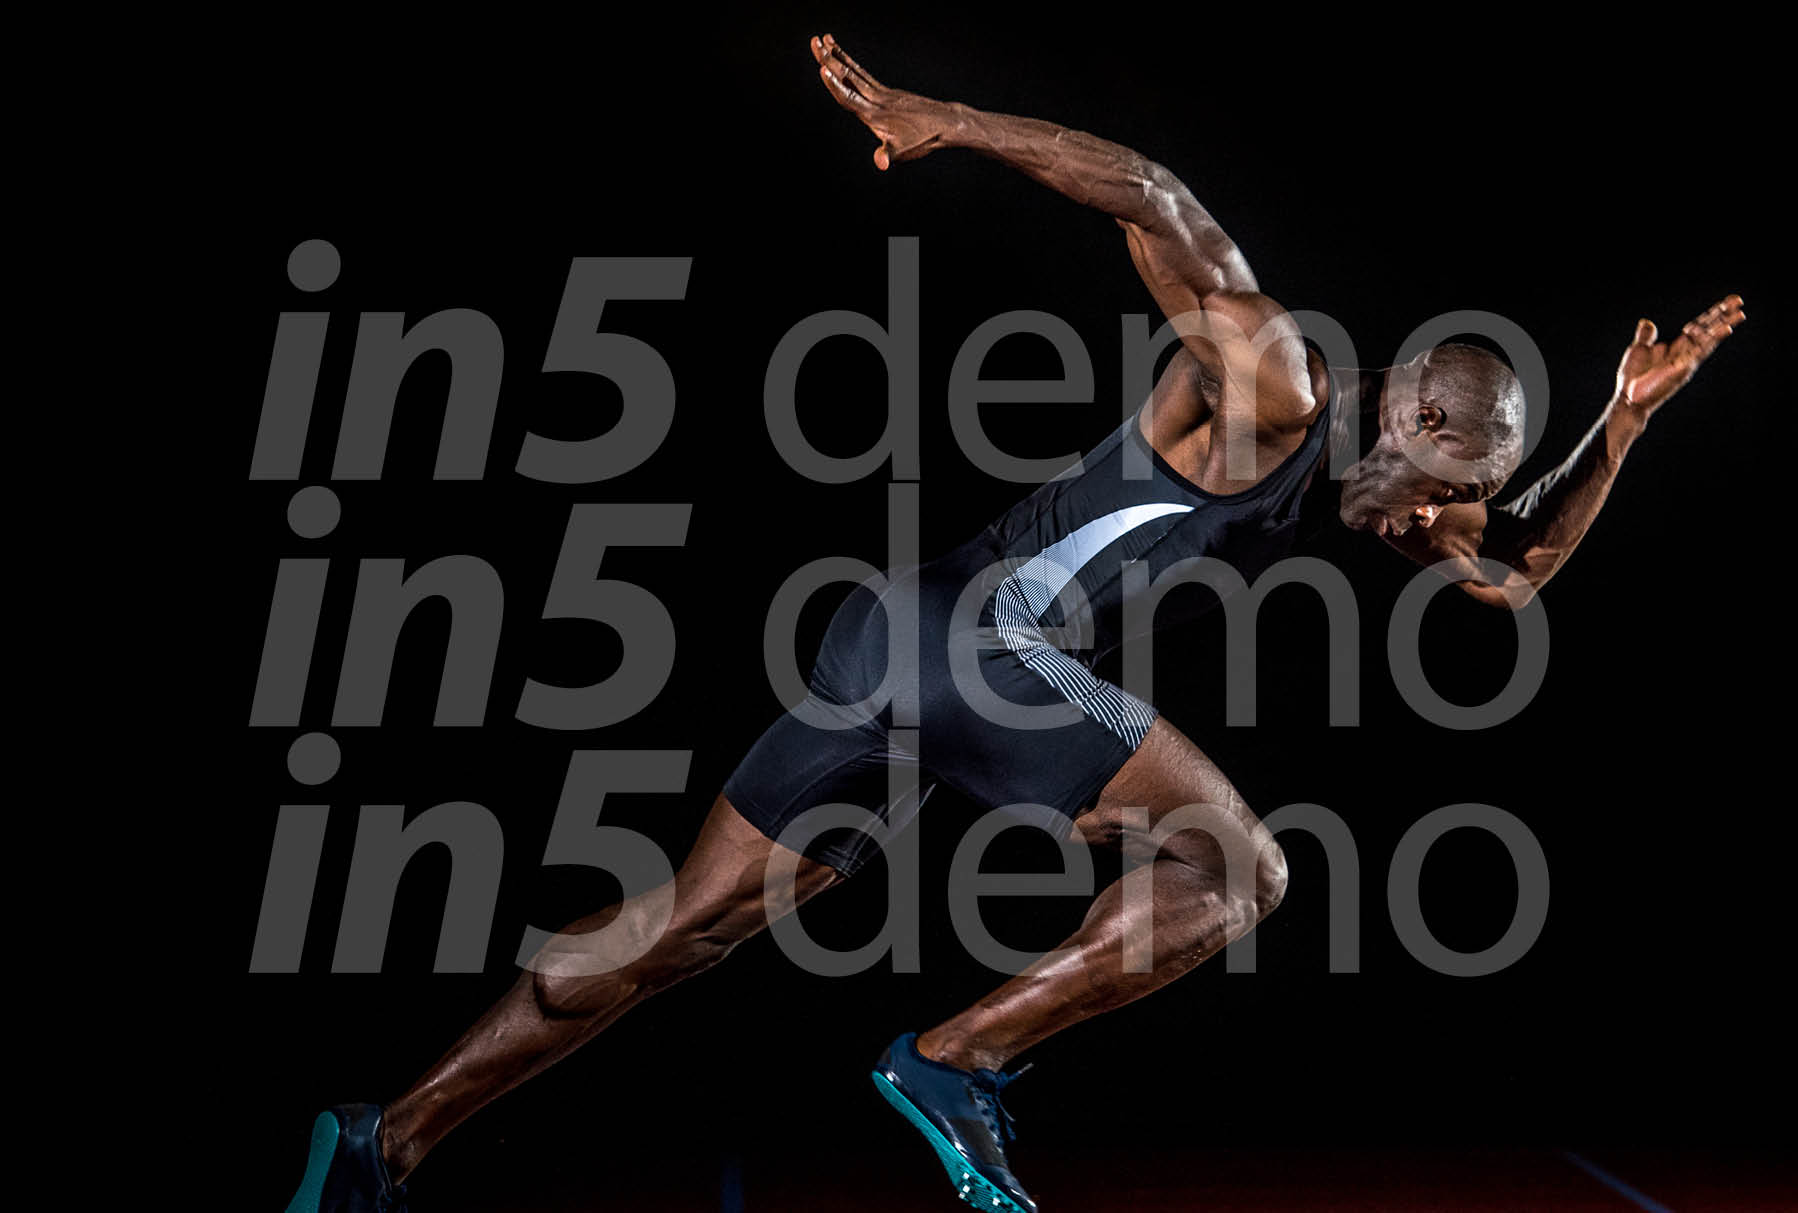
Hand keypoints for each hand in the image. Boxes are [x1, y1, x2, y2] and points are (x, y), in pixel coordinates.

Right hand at [810, 33, 947, 169]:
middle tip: (814, 41)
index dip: (834, 85)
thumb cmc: (923, 139)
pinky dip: (851, 64)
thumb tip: (880, 162)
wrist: (944, 123)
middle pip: (848, 77)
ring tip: (825, 39)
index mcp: (875, 114)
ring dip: (838, 55)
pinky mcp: (888, 92)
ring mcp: (883, 94)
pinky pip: (864, 75)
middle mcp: (877, 100)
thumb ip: (887, 155)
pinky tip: (843, 57)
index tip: (822, 68)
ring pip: (855, 72)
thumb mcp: (903, 151)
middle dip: (829, 60)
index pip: (850, 97)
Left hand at [1614, 294, 1744, 413]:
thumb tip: (1647, 323)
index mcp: (1677, 346)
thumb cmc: (1634, 377)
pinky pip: (1700, 350)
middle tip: (1738, 301)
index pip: (1699, 325)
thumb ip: (1646, 337)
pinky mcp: (1684, 368)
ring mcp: (1687, 360)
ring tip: (1739, 314)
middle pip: (1708, 329)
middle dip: (1723, 315)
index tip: (1727, 301)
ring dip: (1724, 325)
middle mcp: (1686, 352)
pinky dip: (1712, 339)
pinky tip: (1725, 330)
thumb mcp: (1639, 350)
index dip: (1712, 314)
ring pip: (1709, 339)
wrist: (1629, 398)